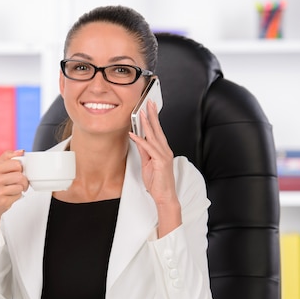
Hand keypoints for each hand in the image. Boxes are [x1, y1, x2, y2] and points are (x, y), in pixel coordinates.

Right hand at [0, 150, 28, 244]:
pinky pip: (18, 195)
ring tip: (15, 189)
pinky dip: (17, 196)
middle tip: (20, 182)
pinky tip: (10, 196)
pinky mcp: (2, 200)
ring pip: (20, 184)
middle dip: (23, 179)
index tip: (19, 171)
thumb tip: (21, 151)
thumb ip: (6, 159)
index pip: (15, 162)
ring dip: (21, 188)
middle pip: (20, 174)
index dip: (21, 167)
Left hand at [129, 100, 180, 234]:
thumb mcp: (148, 164)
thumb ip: (144, 152)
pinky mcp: (160, 162)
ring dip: (147, 124)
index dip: (154, 119)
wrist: (165, 196)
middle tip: (149, 103)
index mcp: (163, 150)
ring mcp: (164, 156)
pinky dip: (141, 141)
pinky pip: (149, 149)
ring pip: (154, 136)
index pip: (158, 131)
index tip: (150, 108)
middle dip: (153, 115)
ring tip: (142, 113)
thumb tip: (138, 140)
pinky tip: (134, 134)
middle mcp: (165, 151)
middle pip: (158, 130)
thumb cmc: (158, 182)